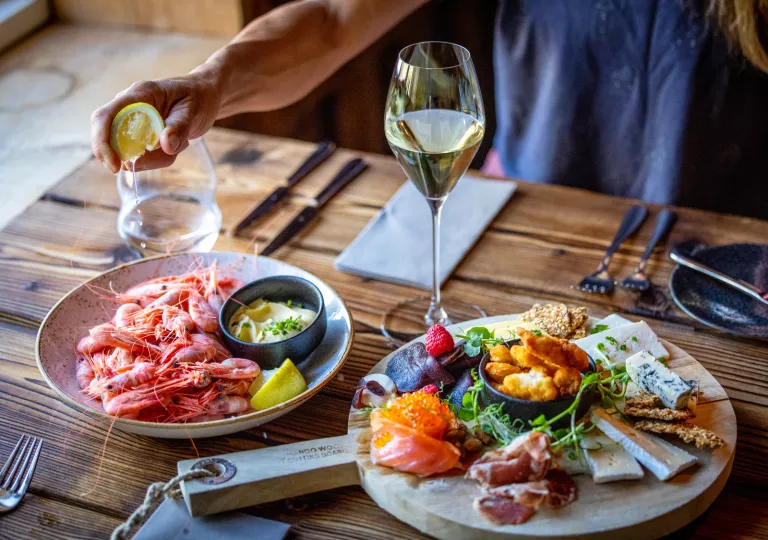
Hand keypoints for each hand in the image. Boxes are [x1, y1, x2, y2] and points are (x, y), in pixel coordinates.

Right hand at [90, 71, 221, 173]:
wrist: (206, 96)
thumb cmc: (199, 98)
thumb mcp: (193, 112)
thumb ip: (179, 128)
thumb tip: (165, 146)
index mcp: (138, 95)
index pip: (105, 117)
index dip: (102, 142)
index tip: (115, 166)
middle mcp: (129, 106)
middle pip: (107, 135)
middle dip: (123, 156)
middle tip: (148, 165)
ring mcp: (132, 120)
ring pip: (126, 150)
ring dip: (153, 158)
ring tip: (182, 143)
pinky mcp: (140, 132)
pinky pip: (141, 154)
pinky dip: (159, 158)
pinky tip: (178, 145)